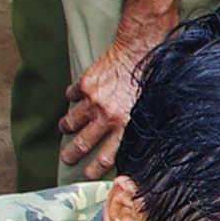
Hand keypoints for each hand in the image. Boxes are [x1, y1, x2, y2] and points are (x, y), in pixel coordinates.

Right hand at [61, 15, 171, 176]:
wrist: (142, 46)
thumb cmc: (154, 76)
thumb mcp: (153, 107)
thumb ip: (139, 124)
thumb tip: (135, 140)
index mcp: (126, 126)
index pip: (105, 157)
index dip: (94, 169)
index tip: (86, 174)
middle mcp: (107, 116)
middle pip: (82, 143)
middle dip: (72, 155)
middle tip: (66, 159)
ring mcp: (93, 100)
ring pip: (71, 122)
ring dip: (67, 128)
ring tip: (65, 130)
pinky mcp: (85, 83)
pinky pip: (71, 95)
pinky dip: (71, 98)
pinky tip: (72, 99)